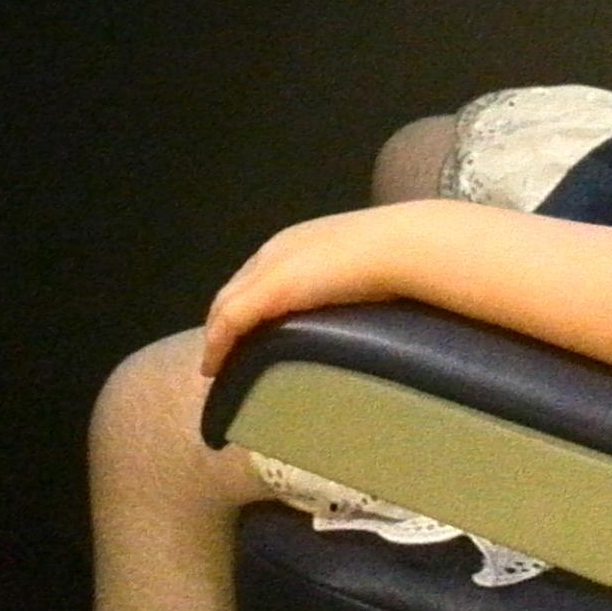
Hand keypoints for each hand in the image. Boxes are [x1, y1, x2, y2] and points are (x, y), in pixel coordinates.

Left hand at [200, 203, 448, 380]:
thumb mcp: (360, 268)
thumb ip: (347, 282)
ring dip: (217, 338)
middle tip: (222, 355)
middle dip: (223, 322)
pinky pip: (228, 323)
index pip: (254, 275)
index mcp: (293, 242)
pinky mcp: (268, 292)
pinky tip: (214, 368)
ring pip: (225, 307)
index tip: (242, 333)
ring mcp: (268, 270)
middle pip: (233, 291)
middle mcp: (273, 251)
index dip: (244, 304)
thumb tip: (356, 305)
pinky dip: (218, 346)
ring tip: (216, 367)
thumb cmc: (392, 256)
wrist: (397, 247)